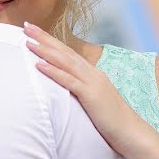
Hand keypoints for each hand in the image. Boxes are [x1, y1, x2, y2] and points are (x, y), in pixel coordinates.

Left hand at [23, 22, 154, 155]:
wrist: (131, 132)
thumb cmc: (111, 120)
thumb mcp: (94, 100)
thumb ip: (81, 90)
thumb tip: (66, 88)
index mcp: (92, 74)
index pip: (68, 53)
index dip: (51, 41)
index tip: (35, 31)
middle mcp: (92, 73)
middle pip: (65, 52)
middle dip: (45, 38)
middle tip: (26, 26)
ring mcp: (93, 83)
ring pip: (65, 62)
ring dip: (45, 51)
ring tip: (28, 41)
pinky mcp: (91, 95)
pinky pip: (69, 81)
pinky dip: (53, 71)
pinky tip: (38, 65)